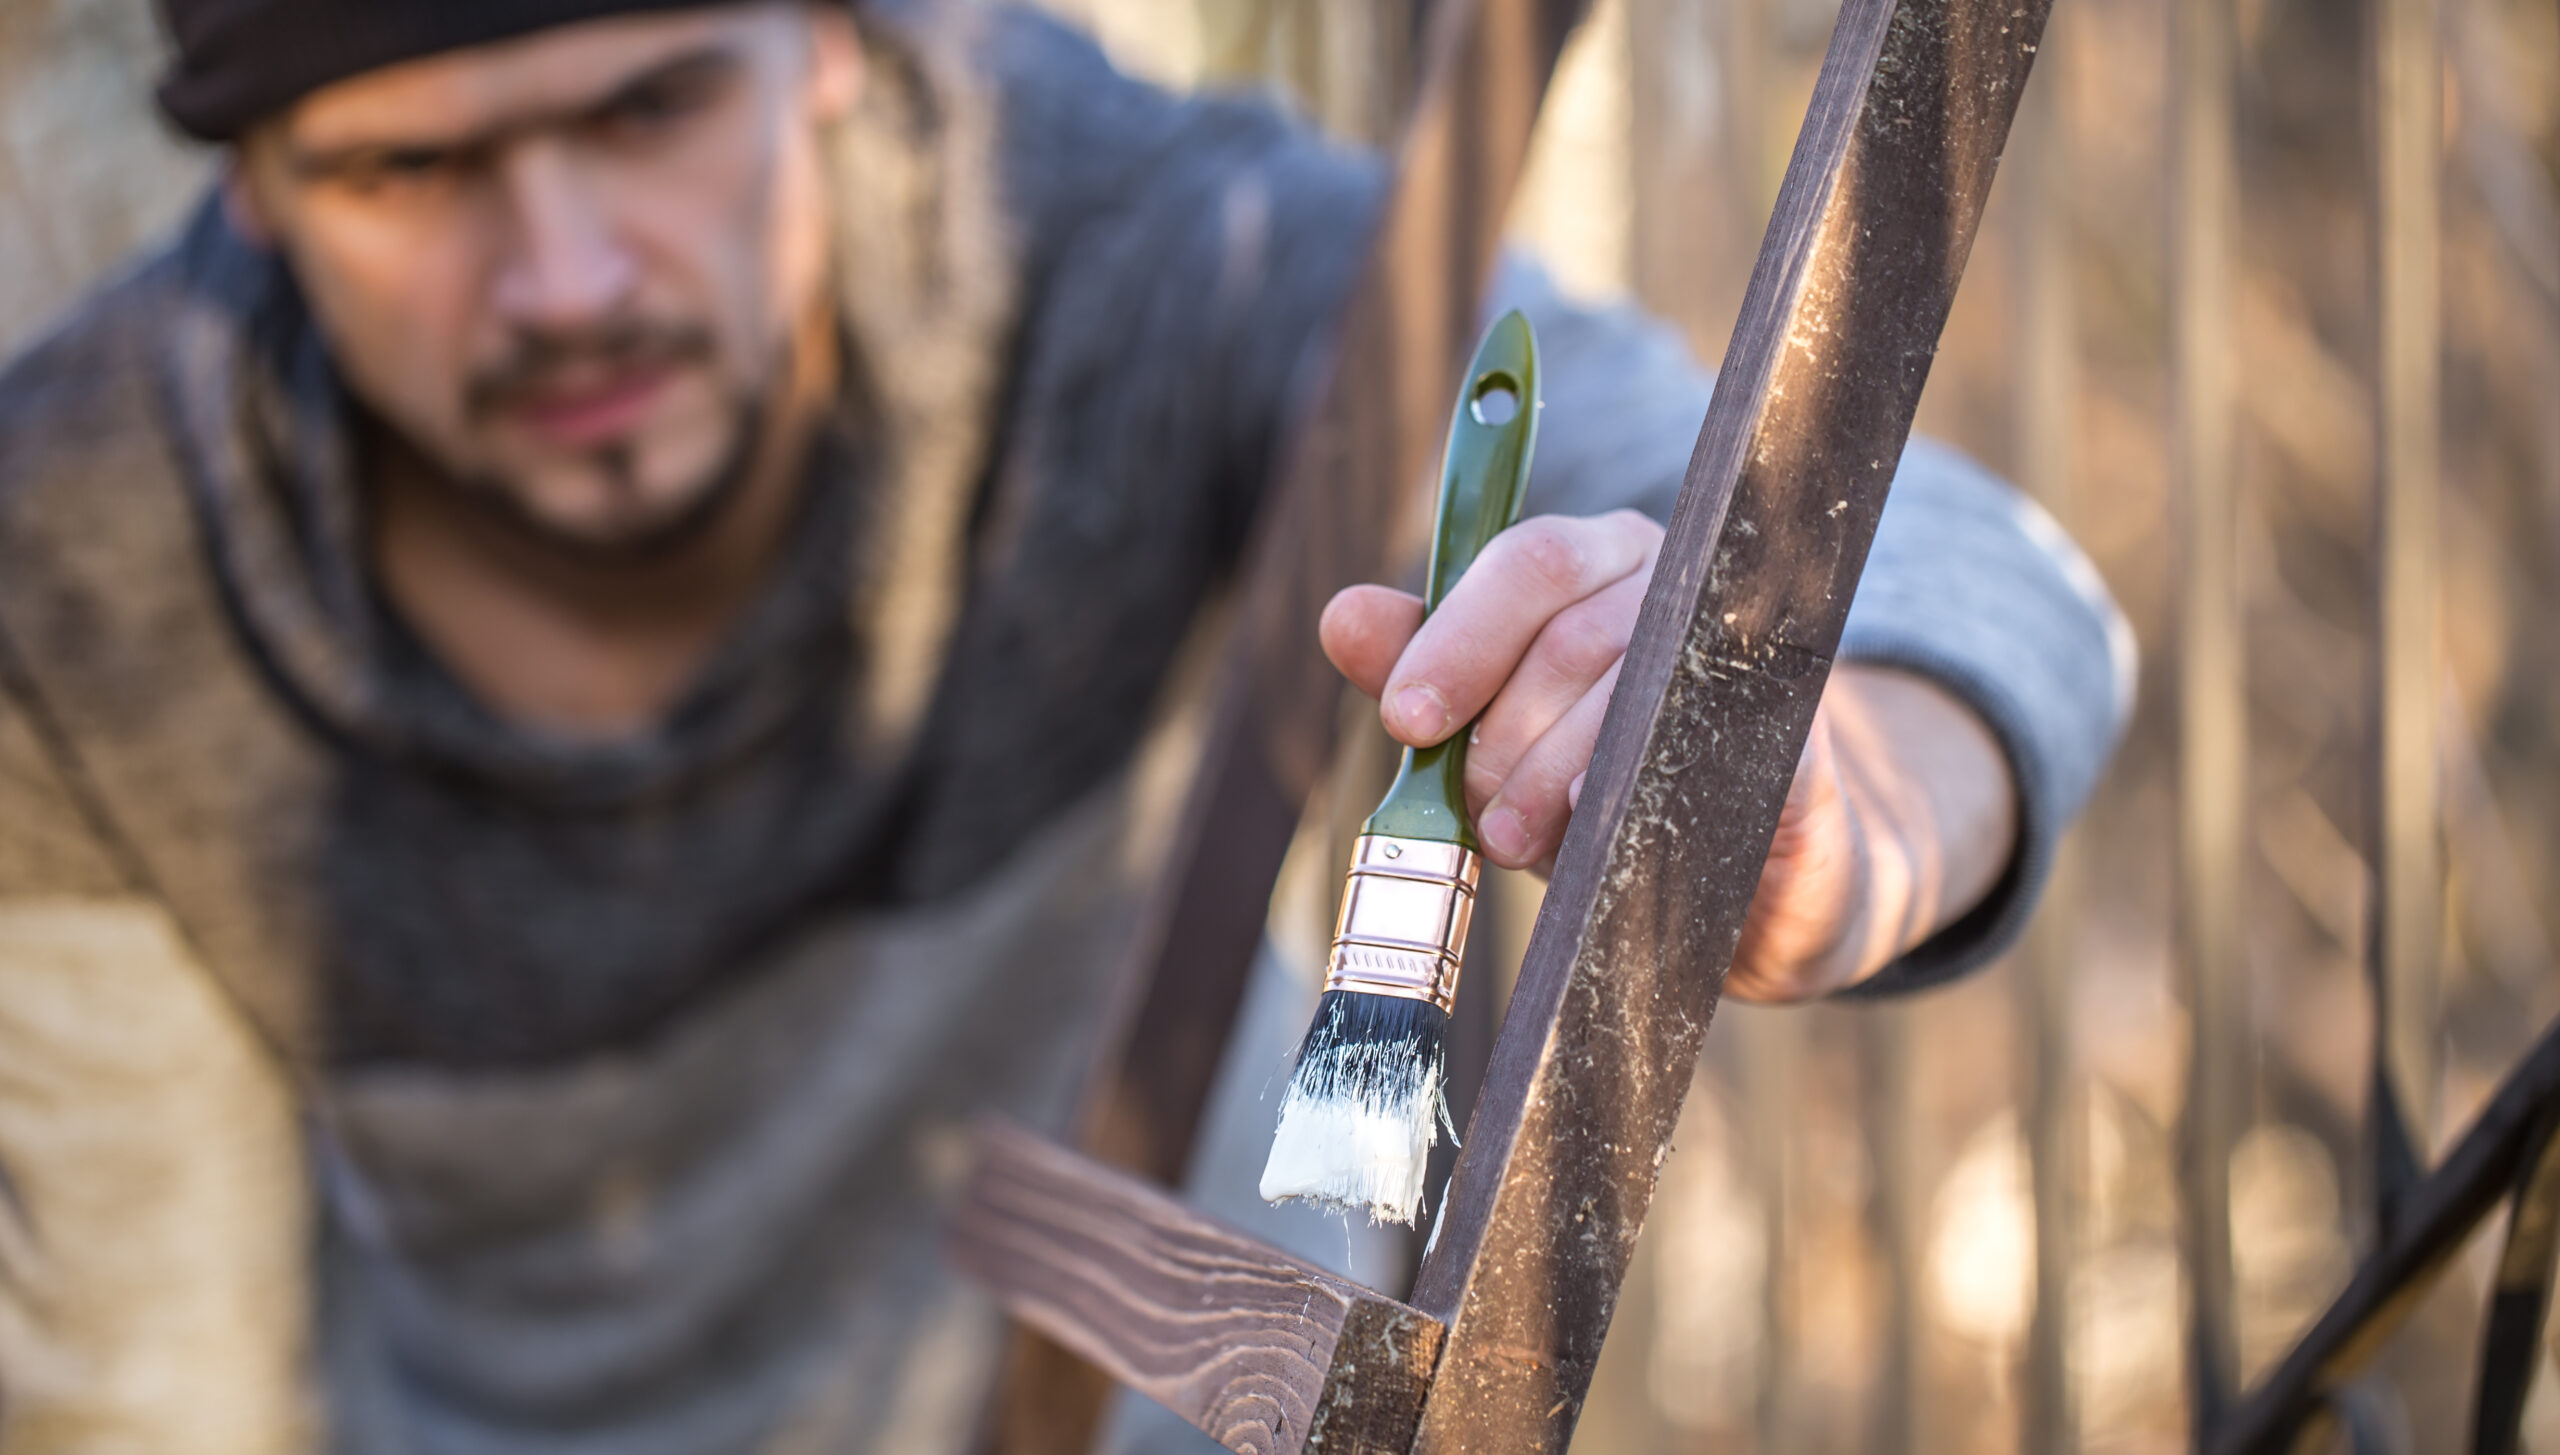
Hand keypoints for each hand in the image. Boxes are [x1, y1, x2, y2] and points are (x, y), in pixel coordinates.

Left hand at [1319, 511, 2018, 1002]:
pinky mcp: (1797, 736)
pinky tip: (1596, 823)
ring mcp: (1745, 656)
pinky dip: (1634, 788)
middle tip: (1469, 807)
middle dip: (1499, 732)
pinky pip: (1708, 748)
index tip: (1404, 719)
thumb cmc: (1603, 784)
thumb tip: (1343, 617)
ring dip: (1553, 773)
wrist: (1748, 876)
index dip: (1456, 639)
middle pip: (1573, 633)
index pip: (1527, 561)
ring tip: (1511, 836)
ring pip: (1632, 692)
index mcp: (1603, 561)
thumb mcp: (1499, 729)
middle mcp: (1679, 586)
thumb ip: (1425, 669)